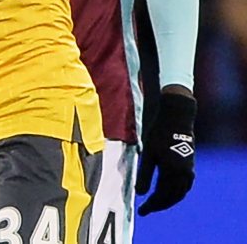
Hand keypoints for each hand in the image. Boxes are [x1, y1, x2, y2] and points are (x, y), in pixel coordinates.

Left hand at [136, 91, 195, 215]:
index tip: (141, 211)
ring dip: (167, 201)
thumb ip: (145, 174)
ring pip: (179, 194)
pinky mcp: (190, 167)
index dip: (151, 205)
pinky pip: (183, 187)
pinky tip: (166, 193)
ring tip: (154, 204)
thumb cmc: (159, 133)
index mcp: (173, 172)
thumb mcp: (149, 153)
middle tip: (146, 210)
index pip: (162, 196)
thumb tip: (140, 193)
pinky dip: (175, 193)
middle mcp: (184, 175)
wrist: (177, 119)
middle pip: (172, 198)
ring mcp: (189, 172)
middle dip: (159, 205)